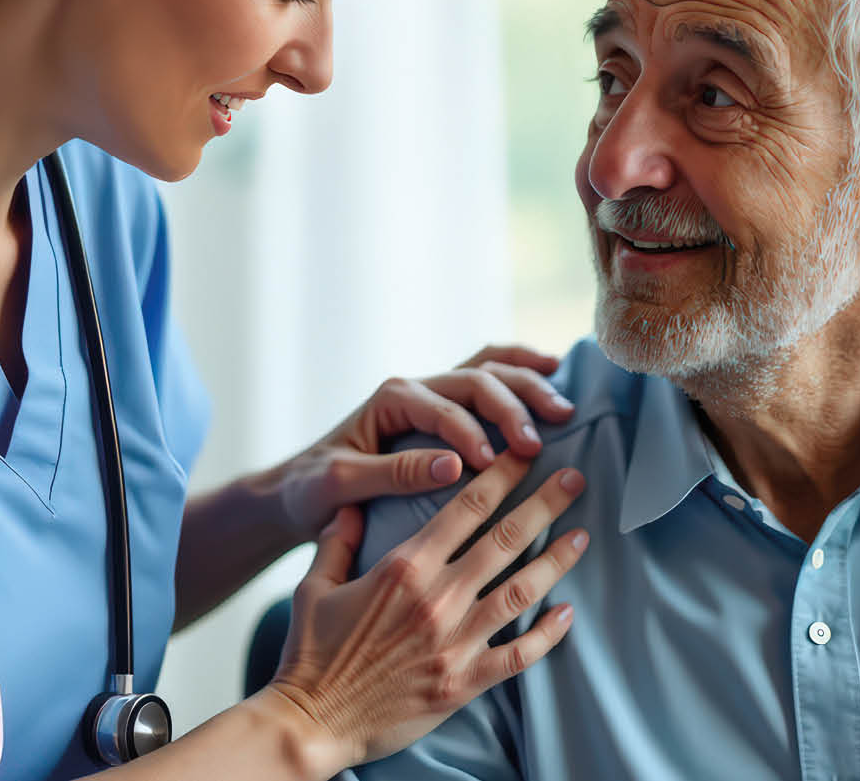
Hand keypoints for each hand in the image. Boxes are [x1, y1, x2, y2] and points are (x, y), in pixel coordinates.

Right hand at [262, 456, 591, 768]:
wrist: (311, 722)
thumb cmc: (309, 655)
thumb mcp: (313, 586)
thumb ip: (335, 541)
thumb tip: (348, 506)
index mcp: (404, 568)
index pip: (466, 508)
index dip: (502, 475)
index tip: (525, 453)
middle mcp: (437, 599)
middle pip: (504, 539)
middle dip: (545, 503)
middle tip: (574, 477)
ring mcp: (454, 642)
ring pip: (520, 591)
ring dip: (556, 561)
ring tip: (583, 536)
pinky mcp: (462, 683)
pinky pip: (517, 655)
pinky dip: (547, 635)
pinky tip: (567, 614)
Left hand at [264, 345, 572, 537]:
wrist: (295, 491)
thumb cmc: (311, 490)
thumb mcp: (339, 484)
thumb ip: (392, 473)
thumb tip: (455, 466)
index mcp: (390, 400)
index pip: (444, 409)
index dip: (473, 433)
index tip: (495, 465)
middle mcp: (414, 388)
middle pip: (476, 379)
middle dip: (512, 407)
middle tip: (540, 442)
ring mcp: (432, 394)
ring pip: (489, 369)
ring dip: (528, 384)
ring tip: (563, 408)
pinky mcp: (444, 409)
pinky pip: (489, 377)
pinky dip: (521, 372)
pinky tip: (552, 380)